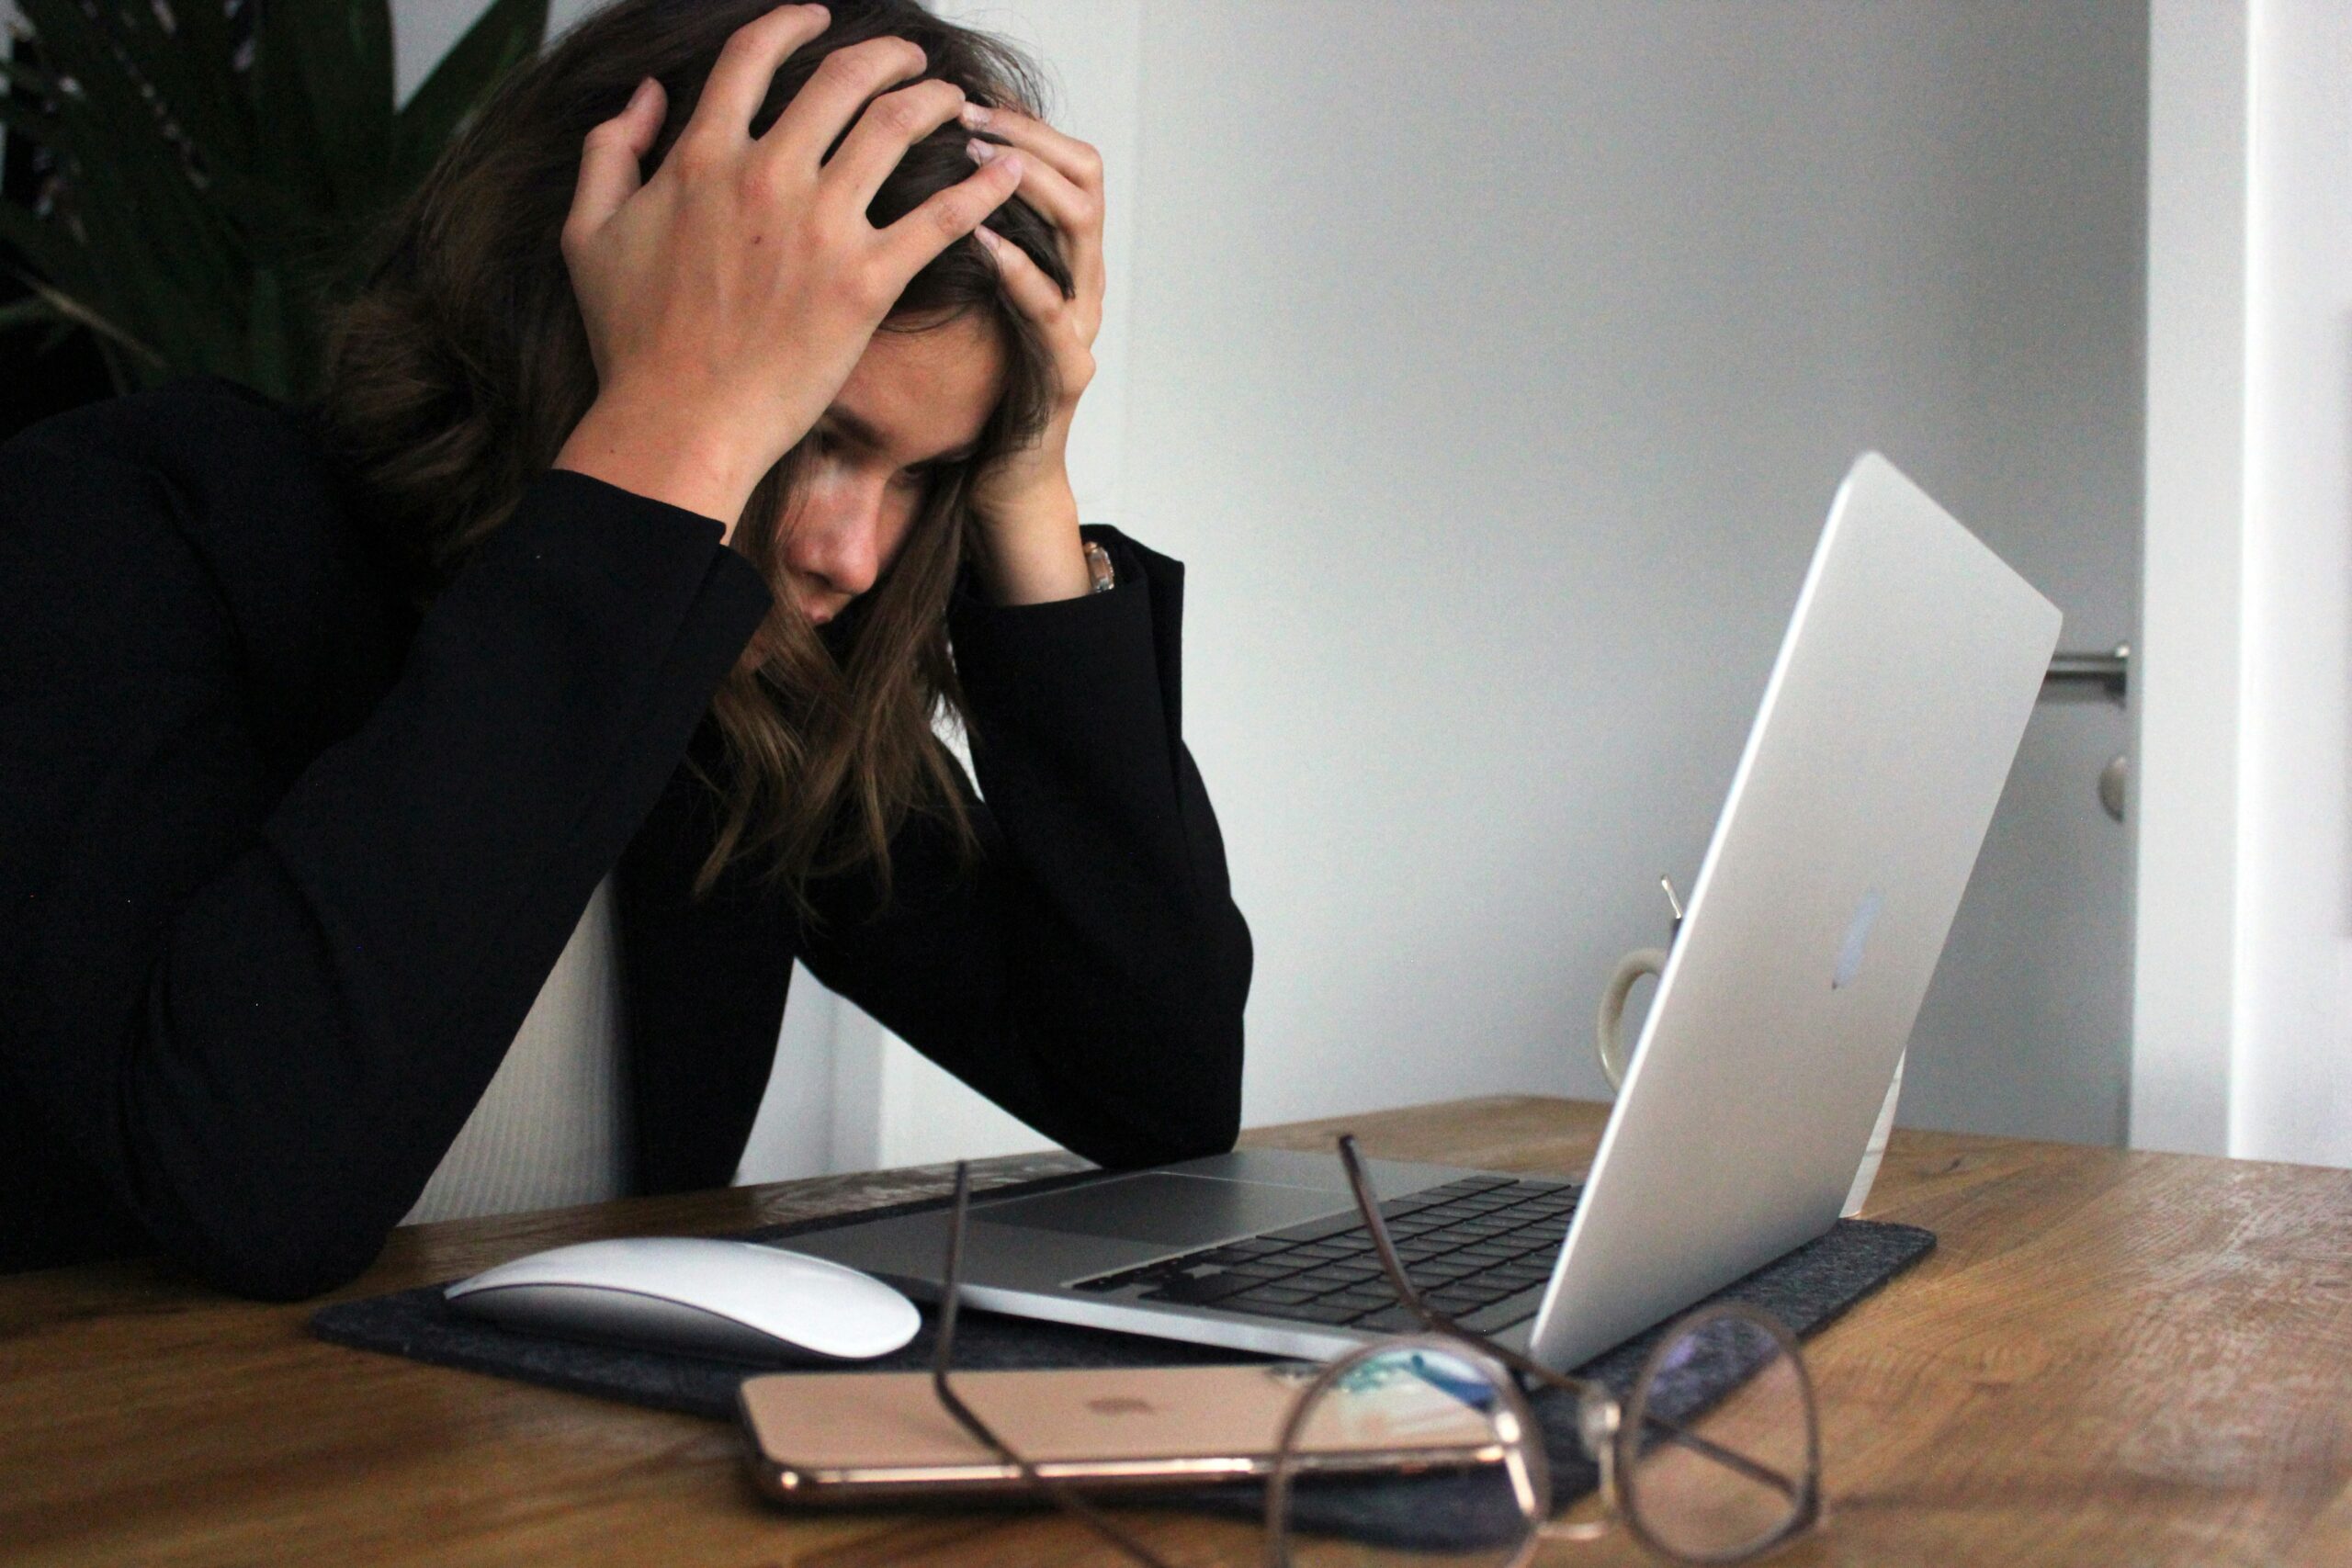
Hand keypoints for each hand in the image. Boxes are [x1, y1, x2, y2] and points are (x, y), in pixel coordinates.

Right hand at [552, 4, 1025, 535]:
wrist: (678, 422)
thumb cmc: (632, 341)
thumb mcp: (588, 233)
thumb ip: (611, 150)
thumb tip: (646, 95)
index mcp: (701, 156)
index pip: (754, 56)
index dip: (792, 24)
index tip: (818, 19)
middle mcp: (767, 175)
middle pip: (842, 78)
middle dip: (887, 55)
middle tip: (910, 59)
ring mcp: (821, 227)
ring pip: (897, 128)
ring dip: (935, 101)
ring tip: (955, 100)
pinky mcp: (866, 283)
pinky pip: (941, 218)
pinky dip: (982, 187)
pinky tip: (1007, 169)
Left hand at [960, 103, 1105, 603]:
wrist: (998, 480)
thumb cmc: (972, 388)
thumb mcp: (960, 297)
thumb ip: (950, 240)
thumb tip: (896, 170)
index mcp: (1060, 257)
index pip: (1066, 160)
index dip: (1024, 121)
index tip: (968, 96)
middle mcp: (1082, 281)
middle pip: (1084, 177)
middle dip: (1026, 137)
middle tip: (968, 116)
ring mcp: (1081, 324)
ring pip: (1081, 229)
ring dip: (1027, 184)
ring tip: (974, 161)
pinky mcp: (1067, 372)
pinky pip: (1052, 309)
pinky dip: (1019, 269)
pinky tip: (981, 241)